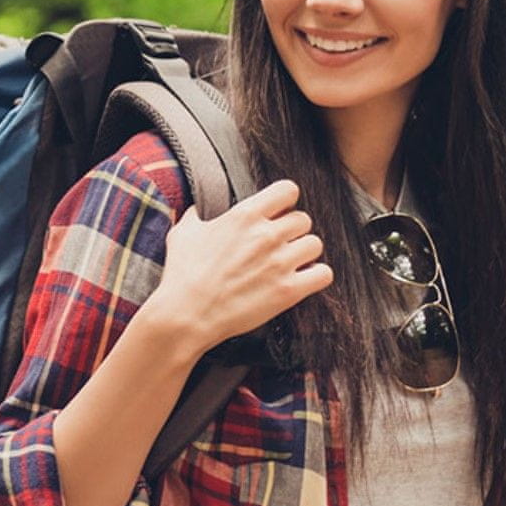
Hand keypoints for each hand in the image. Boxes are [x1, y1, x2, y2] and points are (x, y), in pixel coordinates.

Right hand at [144, 179, 332, 353]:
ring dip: (304, 252)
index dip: (285, 201)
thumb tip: (198, 209)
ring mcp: (280, 263)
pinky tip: (301, 280)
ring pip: (315, 244)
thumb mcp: (183, 233)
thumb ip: (196, 215)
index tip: (278, 212)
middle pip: (304, 219)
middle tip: (279, 244)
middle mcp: (267, 235)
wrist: (186, 315)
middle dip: (293, 230)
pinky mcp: (289, 291)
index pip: (288, 190)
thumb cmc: (181, 274)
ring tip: (290, 263)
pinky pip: (324, 274)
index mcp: (244, 215)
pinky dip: (316, 276)